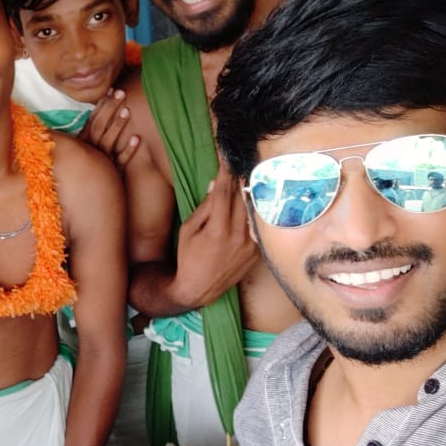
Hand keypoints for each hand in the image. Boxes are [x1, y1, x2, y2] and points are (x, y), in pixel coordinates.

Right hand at [79, 89, 138, 166]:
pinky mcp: (112, 171)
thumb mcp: (86, 145)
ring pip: (108, 141)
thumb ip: (93, 128)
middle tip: (121, 93)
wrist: (91, 190)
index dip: (101, 105)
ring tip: (127, 111)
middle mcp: (91, 149)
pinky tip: (137, 138)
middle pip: (99, 126)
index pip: (92, 119)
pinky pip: (121, 160)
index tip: (111, 90)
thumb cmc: (90, 162)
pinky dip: (128, 150)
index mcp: (83, 141)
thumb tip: (103, 104)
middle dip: (110, 109)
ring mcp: (102, 160)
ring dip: (117, 126)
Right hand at [171, 162, 259, 308]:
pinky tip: (255, 198)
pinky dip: (256, 210)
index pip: (223, 193)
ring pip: (253, 209)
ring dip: (251, 190)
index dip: (225, 172)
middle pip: (242, 197)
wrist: (199, 288)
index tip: (227, 157)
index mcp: (217, 230)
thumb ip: (203, 208)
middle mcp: (237, 236)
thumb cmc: (188, 258)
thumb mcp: (187, 231)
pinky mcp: (257, 251)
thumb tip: (214, 185)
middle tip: (241, 160)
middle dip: (240, 177)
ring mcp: (250, 244)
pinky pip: (258, 224)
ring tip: (250, 174)